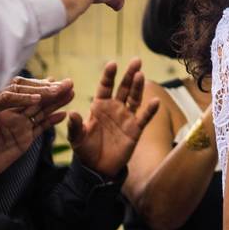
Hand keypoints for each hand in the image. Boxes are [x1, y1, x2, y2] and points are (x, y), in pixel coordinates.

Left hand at [0, 80, 74, 198]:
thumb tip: (6, 95)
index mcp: (0, 107)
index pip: (22, 94)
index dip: (37, 88)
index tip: (51, 83)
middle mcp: (12, 114)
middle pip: (36, 100)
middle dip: (53, 91)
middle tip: (68, 83)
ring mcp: (19, 126)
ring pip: (42, 111)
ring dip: (57, 102)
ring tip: (71, 93)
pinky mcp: (24, 139)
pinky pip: (41, 128)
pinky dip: (52, 121)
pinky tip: (63, 115)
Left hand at [67, 59, 158, 177]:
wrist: (98, 168)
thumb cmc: (85, 150)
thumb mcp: (77, 138)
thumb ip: (76, 126)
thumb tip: (73, 113)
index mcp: (99, 106)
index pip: (106, 87)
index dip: (109, 76)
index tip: (113, 64)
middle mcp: (115, 108)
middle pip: (123, 88)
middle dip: (129, 75)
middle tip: (136, 61)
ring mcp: (126, 117)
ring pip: (134, 98)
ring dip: (138, 87)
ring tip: (141, 75)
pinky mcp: (135, 129)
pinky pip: (144, 117)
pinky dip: (150, 110)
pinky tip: (155, 101)